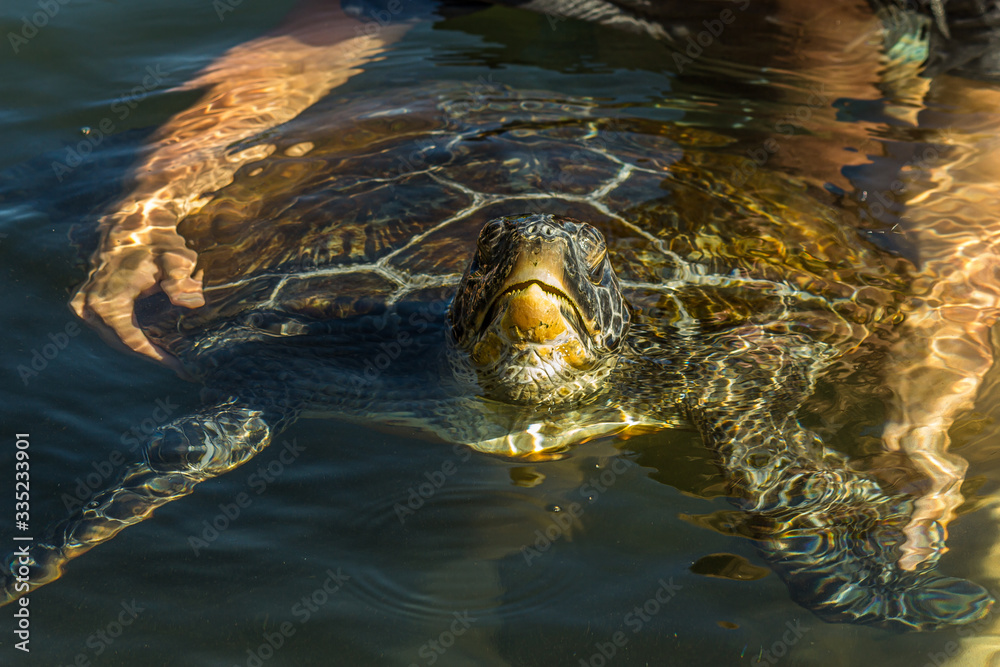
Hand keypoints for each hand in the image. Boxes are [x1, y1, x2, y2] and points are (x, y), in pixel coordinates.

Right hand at [71, 217, 202, 365]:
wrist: (132, 224)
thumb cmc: (157, 242)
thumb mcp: (175, 259)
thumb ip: (182, 280)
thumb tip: (192, 304)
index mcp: (107, 300)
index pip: (132, 340)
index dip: (157, 357)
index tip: (180, 367)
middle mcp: (89, 306)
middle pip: (123, 344)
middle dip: (152, 356)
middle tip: (181, 368)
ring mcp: (83, 305)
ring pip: (115, 338)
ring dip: (141, 349)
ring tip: (170, 358)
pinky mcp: (84, 304)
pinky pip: (109, 329)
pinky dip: (130, 337)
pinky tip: (154, 343)